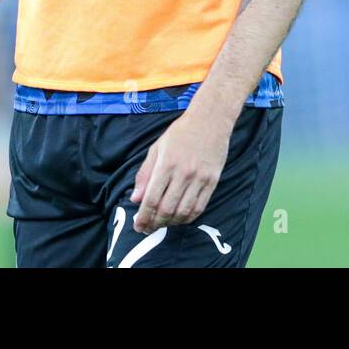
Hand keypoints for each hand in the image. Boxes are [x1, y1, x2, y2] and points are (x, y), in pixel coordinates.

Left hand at [130, 107, 231, 233]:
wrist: (210, 120)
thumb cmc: (180, 132)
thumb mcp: (157, 148)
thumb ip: (145, 174)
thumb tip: (135, 198)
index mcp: (166, 164)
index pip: (152, 198)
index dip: (143, 216)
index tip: (138, 225)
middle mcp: (184, 174)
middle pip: (167, 209)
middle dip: (155, 223)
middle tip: (147, 228)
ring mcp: (200, 179)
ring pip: (184, 211)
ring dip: (171, 223)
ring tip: (162, 224)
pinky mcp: (213, 181)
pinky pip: (200, 207)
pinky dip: (188, 217)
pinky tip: (180, 219)